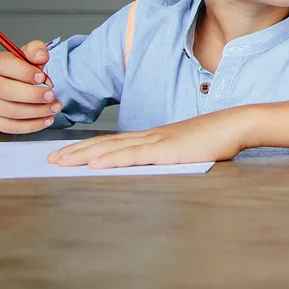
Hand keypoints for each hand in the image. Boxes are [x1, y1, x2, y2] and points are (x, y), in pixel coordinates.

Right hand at [0, 41, 62, 133]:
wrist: (0, 85)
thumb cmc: (18, 70)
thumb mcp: (28, 55)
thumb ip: (36, 50)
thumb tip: (41, 56)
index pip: (4, 65)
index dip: (25, 72)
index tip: (43, 77)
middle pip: (6, 91)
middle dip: (33, 95)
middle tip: (51, 95)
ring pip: (9, 112)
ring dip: (36, 112)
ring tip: (54, 107)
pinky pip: (9, 127)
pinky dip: (31, 125)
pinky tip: (46, 120)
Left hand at [46, 108, 253, 167]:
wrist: (237, 124)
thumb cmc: (218, 137)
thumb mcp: (188, 148)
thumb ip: (170, 154)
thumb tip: (155, 164)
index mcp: (154, 137)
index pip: (114, 142)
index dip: (89, 147)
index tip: (67, 153)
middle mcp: (150, 136)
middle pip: (106, 143)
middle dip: (77, 151)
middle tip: (50, 159)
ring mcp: (157, 141)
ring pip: (113, 148)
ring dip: (84, 155)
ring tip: (62, 162)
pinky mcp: (166, 150)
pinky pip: (133, 155)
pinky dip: (111, 159)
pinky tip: (95, 164)